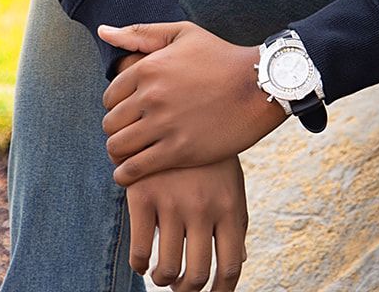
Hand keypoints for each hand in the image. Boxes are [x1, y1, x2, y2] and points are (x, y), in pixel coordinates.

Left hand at [98, 20, 286, 182]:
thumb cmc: (221, 57)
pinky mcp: (178, 151)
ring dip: (120, 153)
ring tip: (132, 153)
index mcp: (149, 67)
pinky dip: (125, 175)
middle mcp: (152, 95)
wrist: (259, 86)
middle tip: (133, 133)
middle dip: (118, 129)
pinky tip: (132, 172)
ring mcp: (164, 124)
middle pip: (110, 123)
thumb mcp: (183, 34)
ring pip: (117, 147)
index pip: (109, 96)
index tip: (132, 111)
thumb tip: (102, 31)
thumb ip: (140, 33)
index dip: (118, 105)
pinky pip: (133, 170)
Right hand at [126, 155, 248, 291]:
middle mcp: (203, 208)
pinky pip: (139, 251)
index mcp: (230, 206)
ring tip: (162, 273)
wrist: (177, 105)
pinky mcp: (143, 196)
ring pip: (166, 270)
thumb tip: (239, 262)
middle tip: (180, 286)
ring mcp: (172, 202)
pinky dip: (139, 263)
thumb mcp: (230, 182)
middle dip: (186, 290)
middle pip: (196, 276)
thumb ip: (235, 222)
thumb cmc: (209, 154)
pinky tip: (142, 258)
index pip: (231, 267)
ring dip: (163, 279)